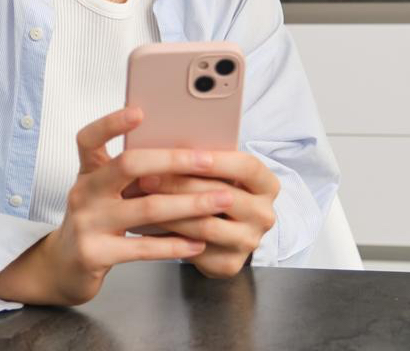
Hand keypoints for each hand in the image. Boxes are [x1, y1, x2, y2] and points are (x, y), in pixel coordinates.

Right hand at [0, 107, 231, 305]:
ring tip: (221, 201)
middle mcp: (83, 193)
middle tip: (208, 160)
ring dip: (191, 204)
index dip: (111, 123)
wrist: (64, 267)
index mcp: (87, 171)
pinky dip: (175, 245)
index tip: (140, 111)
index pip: (90, 138)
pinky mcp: (94, 254)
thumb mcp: (105, 192)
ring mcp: (87, 223)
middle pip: (128, 165)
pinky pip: (143, 248)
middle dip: (173, 160)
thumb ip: (131, 175)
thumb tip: (184, 152)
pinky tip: (198, 243)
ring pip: (147, 208)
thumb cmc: (97, 222)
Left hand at [134, 152, 279, 277]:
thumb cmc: (215, 191)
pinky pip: (194, 249)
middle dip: (182, 185)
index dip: (218, 161)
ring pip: (205, 226)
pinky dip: (167, 236)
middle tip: (147, 176)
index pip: (247, 168)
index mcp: (267, 185)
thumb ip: (204, 161)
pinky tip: (146, 224)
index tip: (187, 153)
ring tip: (142, 200)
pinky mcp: (229, 264)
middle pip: (223, 197)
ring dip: (170, 212)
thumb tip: (167, 146)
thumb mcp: (219, 173)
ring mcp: (249, 241)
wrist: (224, 233)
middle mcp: (264, 215)